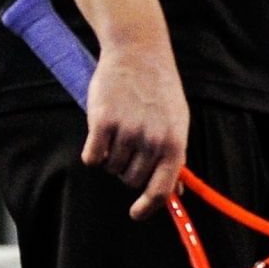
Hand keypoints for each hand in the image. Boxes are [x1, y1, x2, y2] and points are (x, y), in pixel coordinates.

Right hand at [84, 40, 190, 219]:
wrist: (139, 53)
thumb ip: (174, 158)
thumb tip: (174, 195)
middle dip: (128, 169)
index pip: (161, 190)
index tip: (136, 213)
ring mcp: (128, 131)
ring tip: (120, 128)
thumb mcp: (177, 123)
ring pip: (110, 168)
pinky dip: (93, 151)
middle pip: (131, 180)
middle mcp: (153, 140)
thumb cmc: (159, 92)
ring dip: (111, 155)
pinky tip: (100, 131)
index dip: (148, 207)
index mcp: (175, 143)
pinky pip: (91, 158)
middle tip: (130, 144)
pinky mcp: (102, 123)